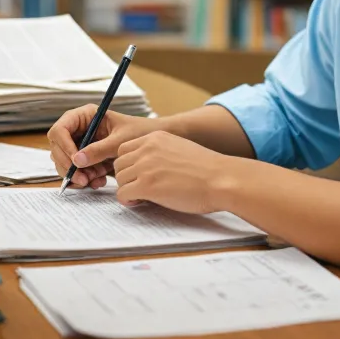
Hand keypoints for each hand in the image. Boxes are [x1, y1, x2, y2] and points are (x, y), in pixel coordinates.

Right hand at [47, 105, 152, 189]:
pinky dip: (84, 179)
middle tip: (84, 179)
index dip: (63, 146)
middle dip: (69, 166)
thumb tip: (77, 161)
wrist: (152, 141)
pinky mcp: (85, 158)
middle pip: (58, 149)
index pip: (60, 129)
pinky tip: (99, 181)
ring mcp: (80, 144)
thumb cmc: (139, 132)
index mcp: (85, 116)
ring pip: (65, 163)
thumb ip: (99, 149)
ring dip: (78, 175)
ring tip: (96, 180)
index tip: (76, 161)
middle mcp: (79, 129)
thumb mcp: (120, 140)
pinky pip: (76, 171)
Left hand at [113, 131, 233, 213]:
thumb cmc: (206, 168)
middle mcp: (148, 148)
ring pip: (119, 179)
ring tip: (142, 195)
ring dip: (127, 189)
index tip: (137, 174)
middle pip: (119, 163)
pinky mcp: (147, 185)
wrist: (220, 178)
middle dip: (126, 177)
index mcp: (156, 137)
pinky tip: (141, 201)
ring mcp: (146, 166)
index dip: (129, 164)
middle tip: (138, 187)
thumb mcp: (179, 148)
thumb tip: (146, 167)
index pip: (125, 148)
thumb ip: (160, 152)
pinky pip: (122, 194)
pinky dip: (128, 200)